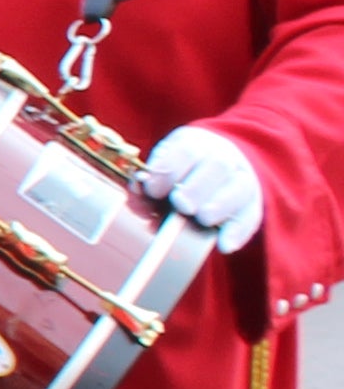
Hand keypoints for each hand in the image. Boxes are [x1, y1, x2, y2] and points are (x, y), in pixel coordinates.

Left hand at [147, 122, 265, 253]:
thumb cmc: (179, 170)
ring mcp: (242, 179)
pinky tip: (225, 244)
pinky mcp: (252, 203)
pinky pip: (251, 216)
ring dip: (220, 205)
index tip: (152, 189)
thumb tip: (138, 187)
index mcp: (196, 144)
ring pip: (240, 187)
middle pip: (218, 166)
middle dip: (197, 187)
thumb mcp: (161, 166)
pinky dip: (238, 231)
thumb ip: (150, 178)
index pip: (186, 151)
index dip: (168, 170)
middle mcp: (225, 157)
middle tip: (181, 204)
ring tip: (203, 219)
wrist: (216, 163)